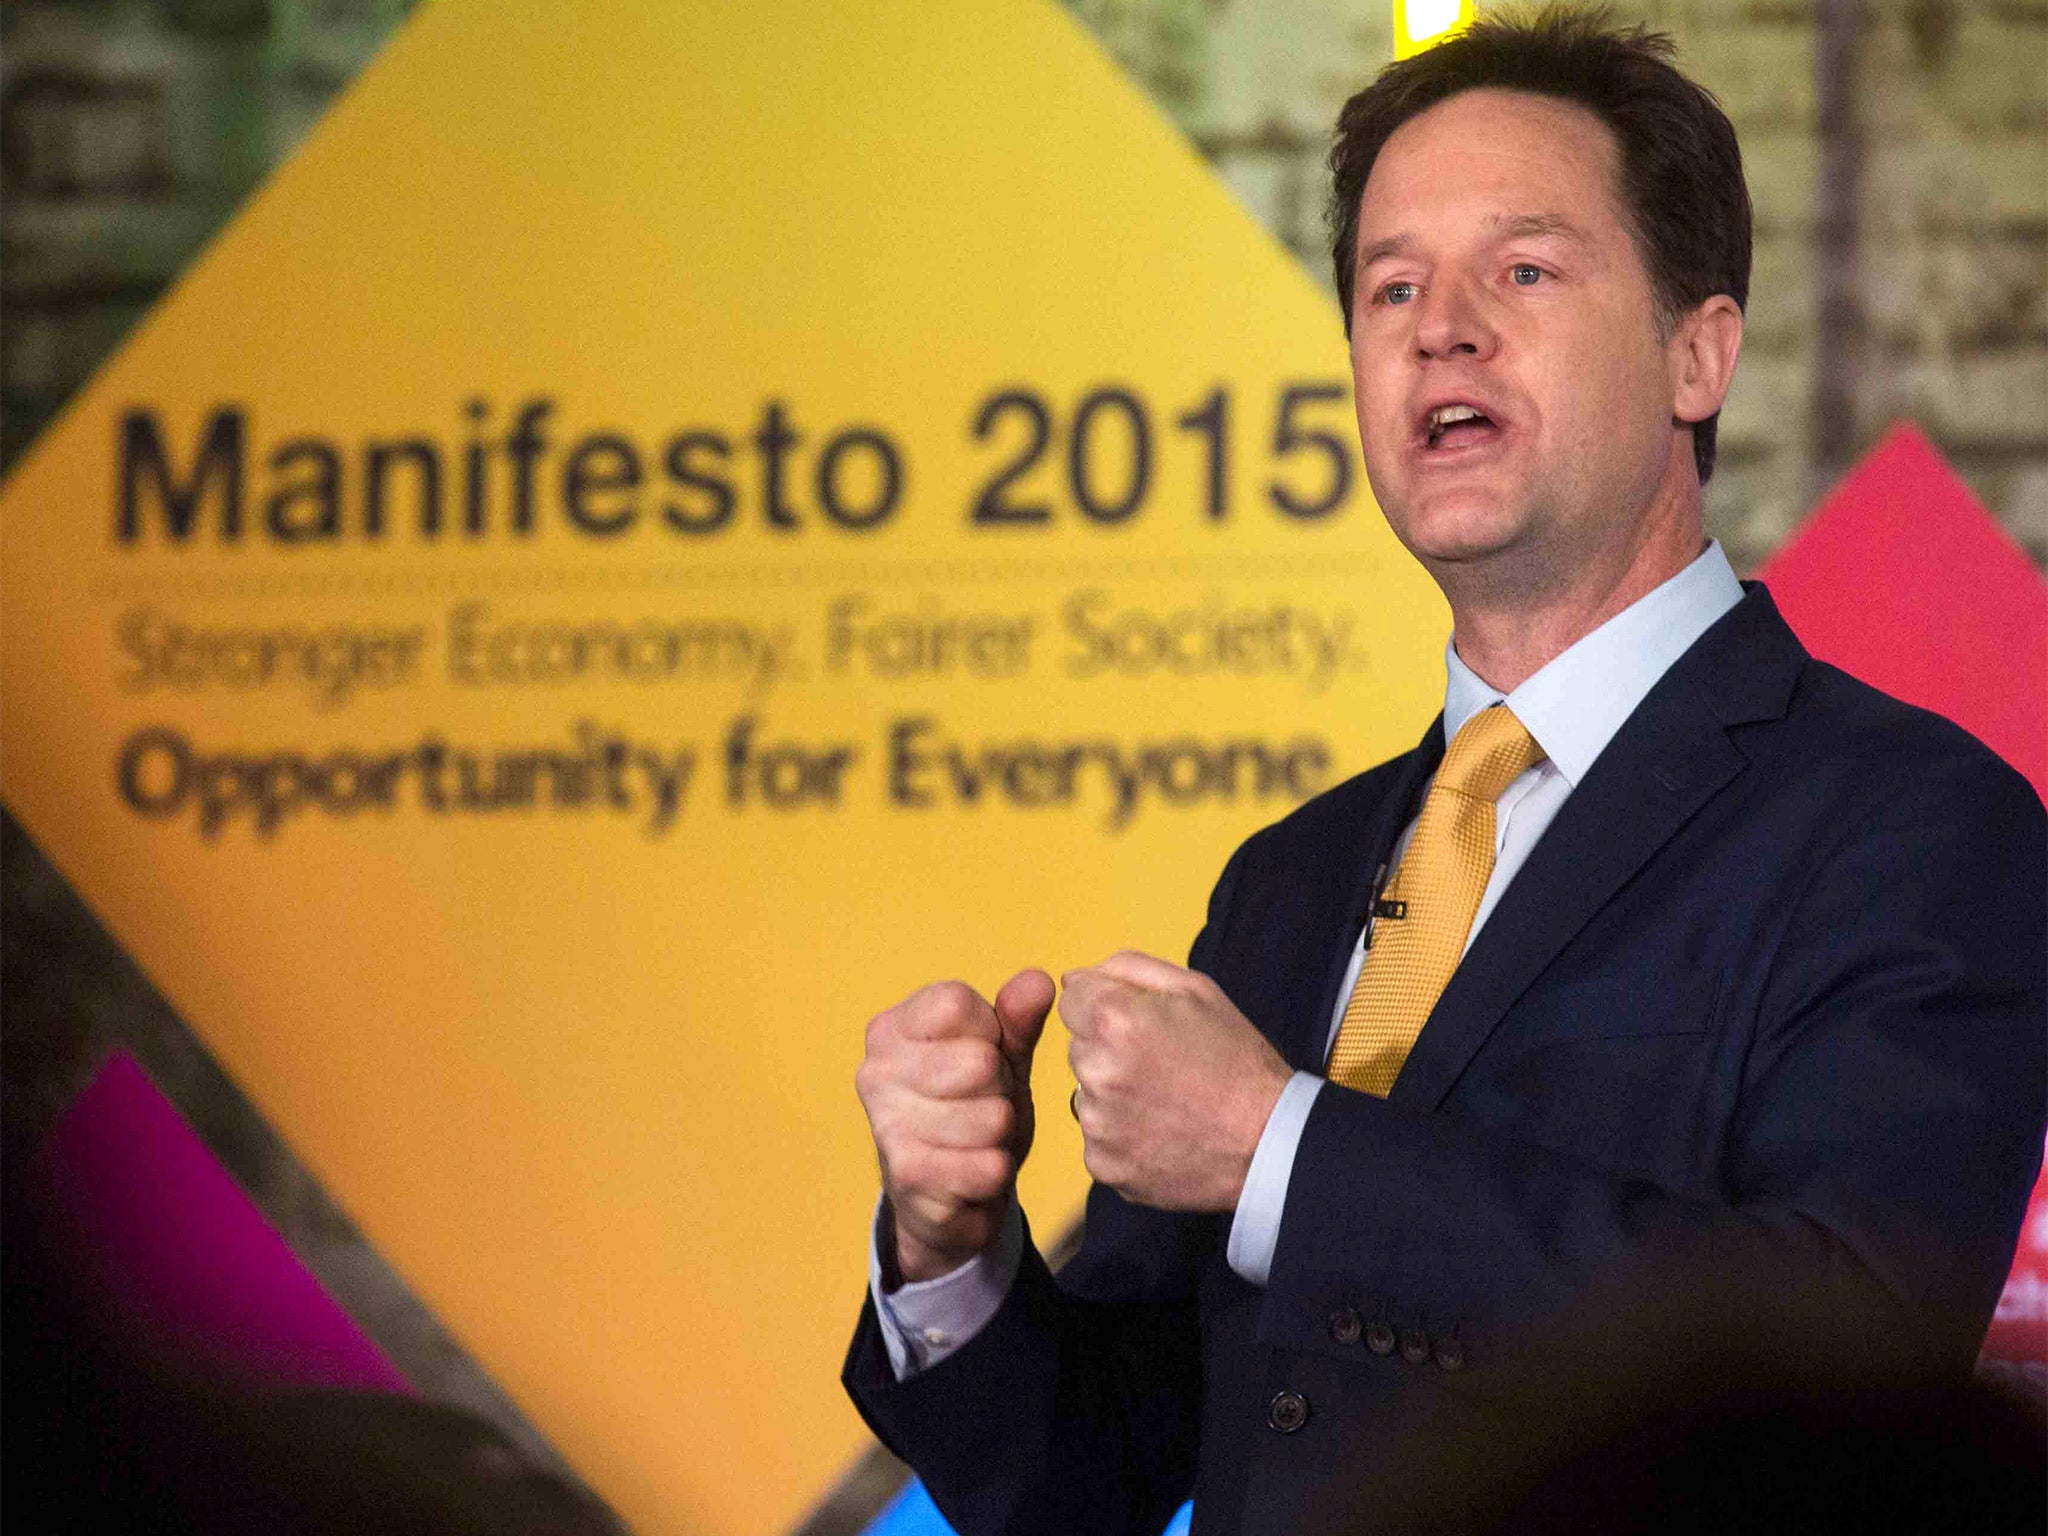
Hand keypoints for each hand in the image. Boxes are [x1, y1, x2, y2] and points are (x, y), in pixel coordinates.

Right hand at [856, 969, 1053, 1282]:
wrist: (947, 1200)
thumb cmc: (972, 1110)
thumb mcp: (1001, 1057)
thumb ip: (1019, 1018)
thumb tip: (1038, 980)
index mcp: (892, 1029)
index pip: (957, 1004)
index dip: (990, 1033)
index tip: (983, 1058)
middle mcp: (875, 1072)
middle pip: (980, 1061)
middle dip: (1000, 1089)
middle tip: (982, 1106)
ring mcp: (886, 1126)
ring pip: (991, 1118)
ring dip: (1001, 1136)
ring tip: (978, 1141)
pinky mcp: (907, 1178)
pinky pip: (987, 1166)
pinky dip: (996, 1173)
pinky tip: (974, 1175)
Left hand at [1061, 952, 1291, 1211]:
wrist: (1269, 1141)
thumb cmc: (1236, 1058)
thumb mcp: (1196, 989)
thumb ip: (1128, 968)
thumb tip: (1075, 978)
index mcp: (1115, 1019)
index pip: (1072, 998)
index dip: (1107, 1007)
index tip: (1140, 1026)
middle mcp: (1097, 1071)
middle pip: (1079, 1047)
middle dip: (1110, 1050)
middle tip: (1162, 1064)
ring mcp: (1098, 1124)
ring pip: (1086, 1093)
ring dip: (1113, 1093)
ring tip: (1165, 1100)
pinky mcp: (1104, 1165)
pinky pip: (1097, 1137)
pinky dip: (1122, 1134)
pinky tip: (1161, 1132)